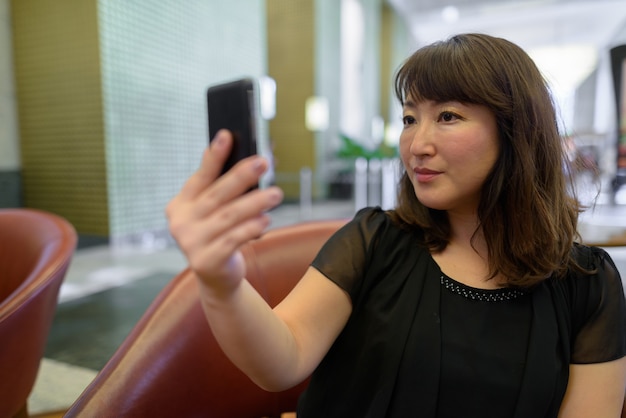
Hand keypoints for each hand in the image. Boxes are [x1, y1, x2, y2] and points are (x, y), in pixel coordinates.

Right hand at [166, 130, 282, 295]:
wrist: (217, 277)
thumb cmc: (220, 235)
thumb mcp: (215, 212)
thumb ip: (222, 189)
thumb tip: (243, 157)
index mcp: (180, 204)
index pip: (200, 176)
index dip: (214, 156)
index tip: (227, 135)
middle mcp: (181, 223)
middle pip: (217, 195)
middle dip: (242, 176)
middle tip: (263, 162)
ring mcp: (191, 243)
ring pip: (228, 217)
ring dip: (255, 203)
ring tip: (276, 194)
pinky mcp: (206, 261)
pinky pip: (233, 240)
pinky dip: (251, 228)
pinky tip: (266, 220)